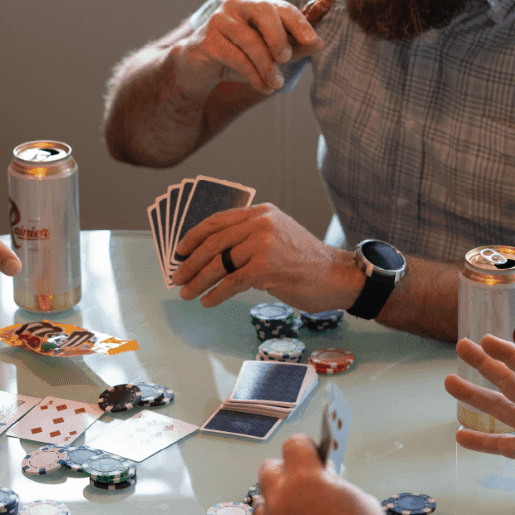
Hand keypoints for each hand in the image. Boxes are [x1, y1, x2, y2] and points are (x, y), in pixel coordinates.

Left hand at [170, 202, 361, 309]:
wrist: (337, 276)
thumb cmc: (304, 262)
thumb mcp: (275, 237)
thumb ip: (247, 239)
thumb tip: (210, 255)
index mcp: (261, 212)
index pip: (218, 221)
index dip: (194, 236)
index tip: (179, 251)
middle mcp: (261, 224)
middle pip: (214, 243)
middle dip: (191, 263)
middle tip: (177, 277)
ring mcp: (264, 244)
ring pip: (220, 264)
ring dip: (199, 281)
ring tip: (187, 292)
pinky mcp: (266, 267)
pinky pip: (232, 282)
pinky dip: (216, 294)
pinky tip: (208, 301)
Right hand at [173, 0, 323, 98]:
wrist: (198, 67)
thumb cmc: (238, 56)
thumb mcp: (269, 53)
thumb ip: (293, 47)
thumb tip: (319, 44)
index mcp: (257, 4)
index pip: (282, 7)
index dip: (299, 23)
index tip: (312, 41)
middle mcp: (238, 5)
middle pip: (264, 11)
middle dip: (279, 36)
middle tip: (286, 59)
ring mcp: (220, 20)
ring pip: (249, 39)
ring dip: (266, 65)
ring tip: (276, 84)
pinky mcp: (207, 40)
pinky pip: (235, 57)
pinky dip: (252, 75)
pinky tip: (262, 87)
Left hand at [255, 435, 391, 514]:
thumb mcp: (359, 499)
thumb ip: (334, 485)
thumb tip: (326, 483)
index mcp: (305, 478)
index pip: (293, 444)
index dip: (305, 447)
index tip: (311, 453)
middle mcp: (281, 498)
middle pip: (268, 469)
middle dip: (284, 472)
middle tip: (302, 483)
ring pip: (262, 502)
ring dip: (277, 503)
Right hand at [445, 336, 514, 514]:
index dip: (509, 355)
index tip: (486, 341)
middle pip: (508, 383)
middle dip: (485, 364)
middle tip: (462, 347)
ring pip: (499, 409)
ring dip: (475, 396)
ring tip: (450, 383)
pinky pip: (499, 443)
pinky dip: (480, 439)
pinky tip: (461, 436)